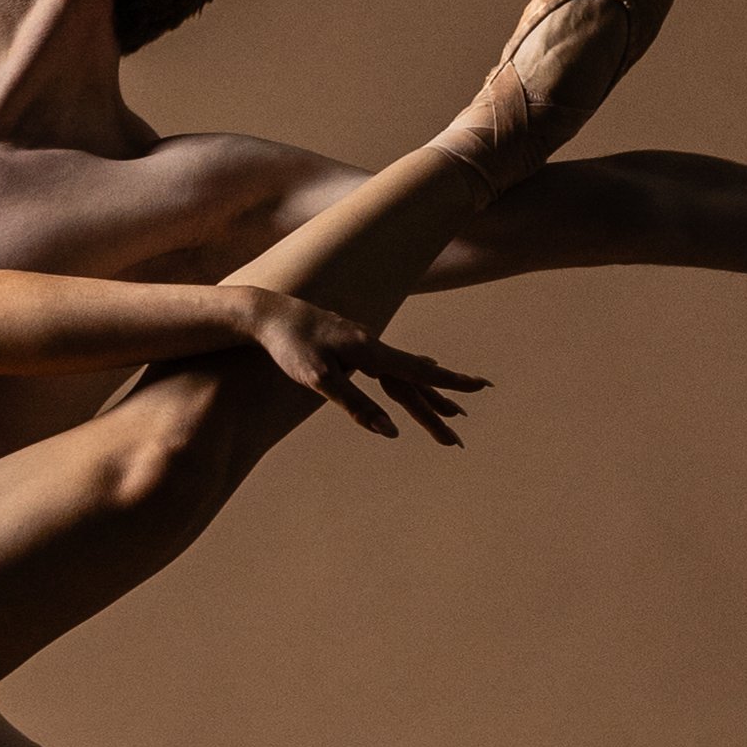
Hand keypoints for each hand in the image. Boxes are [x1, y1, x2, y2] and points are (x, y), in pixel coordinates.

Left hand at [235, 292, 487, 439]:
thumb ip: (358, 407)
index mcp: (371, 353)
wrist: (265, 314)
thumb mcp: (321, 382)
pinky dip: (408, 373)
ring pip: (402, 372)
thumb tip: (391, 432)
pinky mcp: (351, 344)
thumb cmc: (290, 347)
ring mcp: (362, 343)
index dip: (450, 385)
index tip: (480, 387)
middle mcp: (372, 346)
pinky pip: (389, 364)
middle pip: (413, 380)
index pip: (419, 375)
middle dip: (440, 404)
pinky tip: (414, 370)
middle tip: (464, 423)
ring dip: (425, 390)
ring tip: (449, 406)